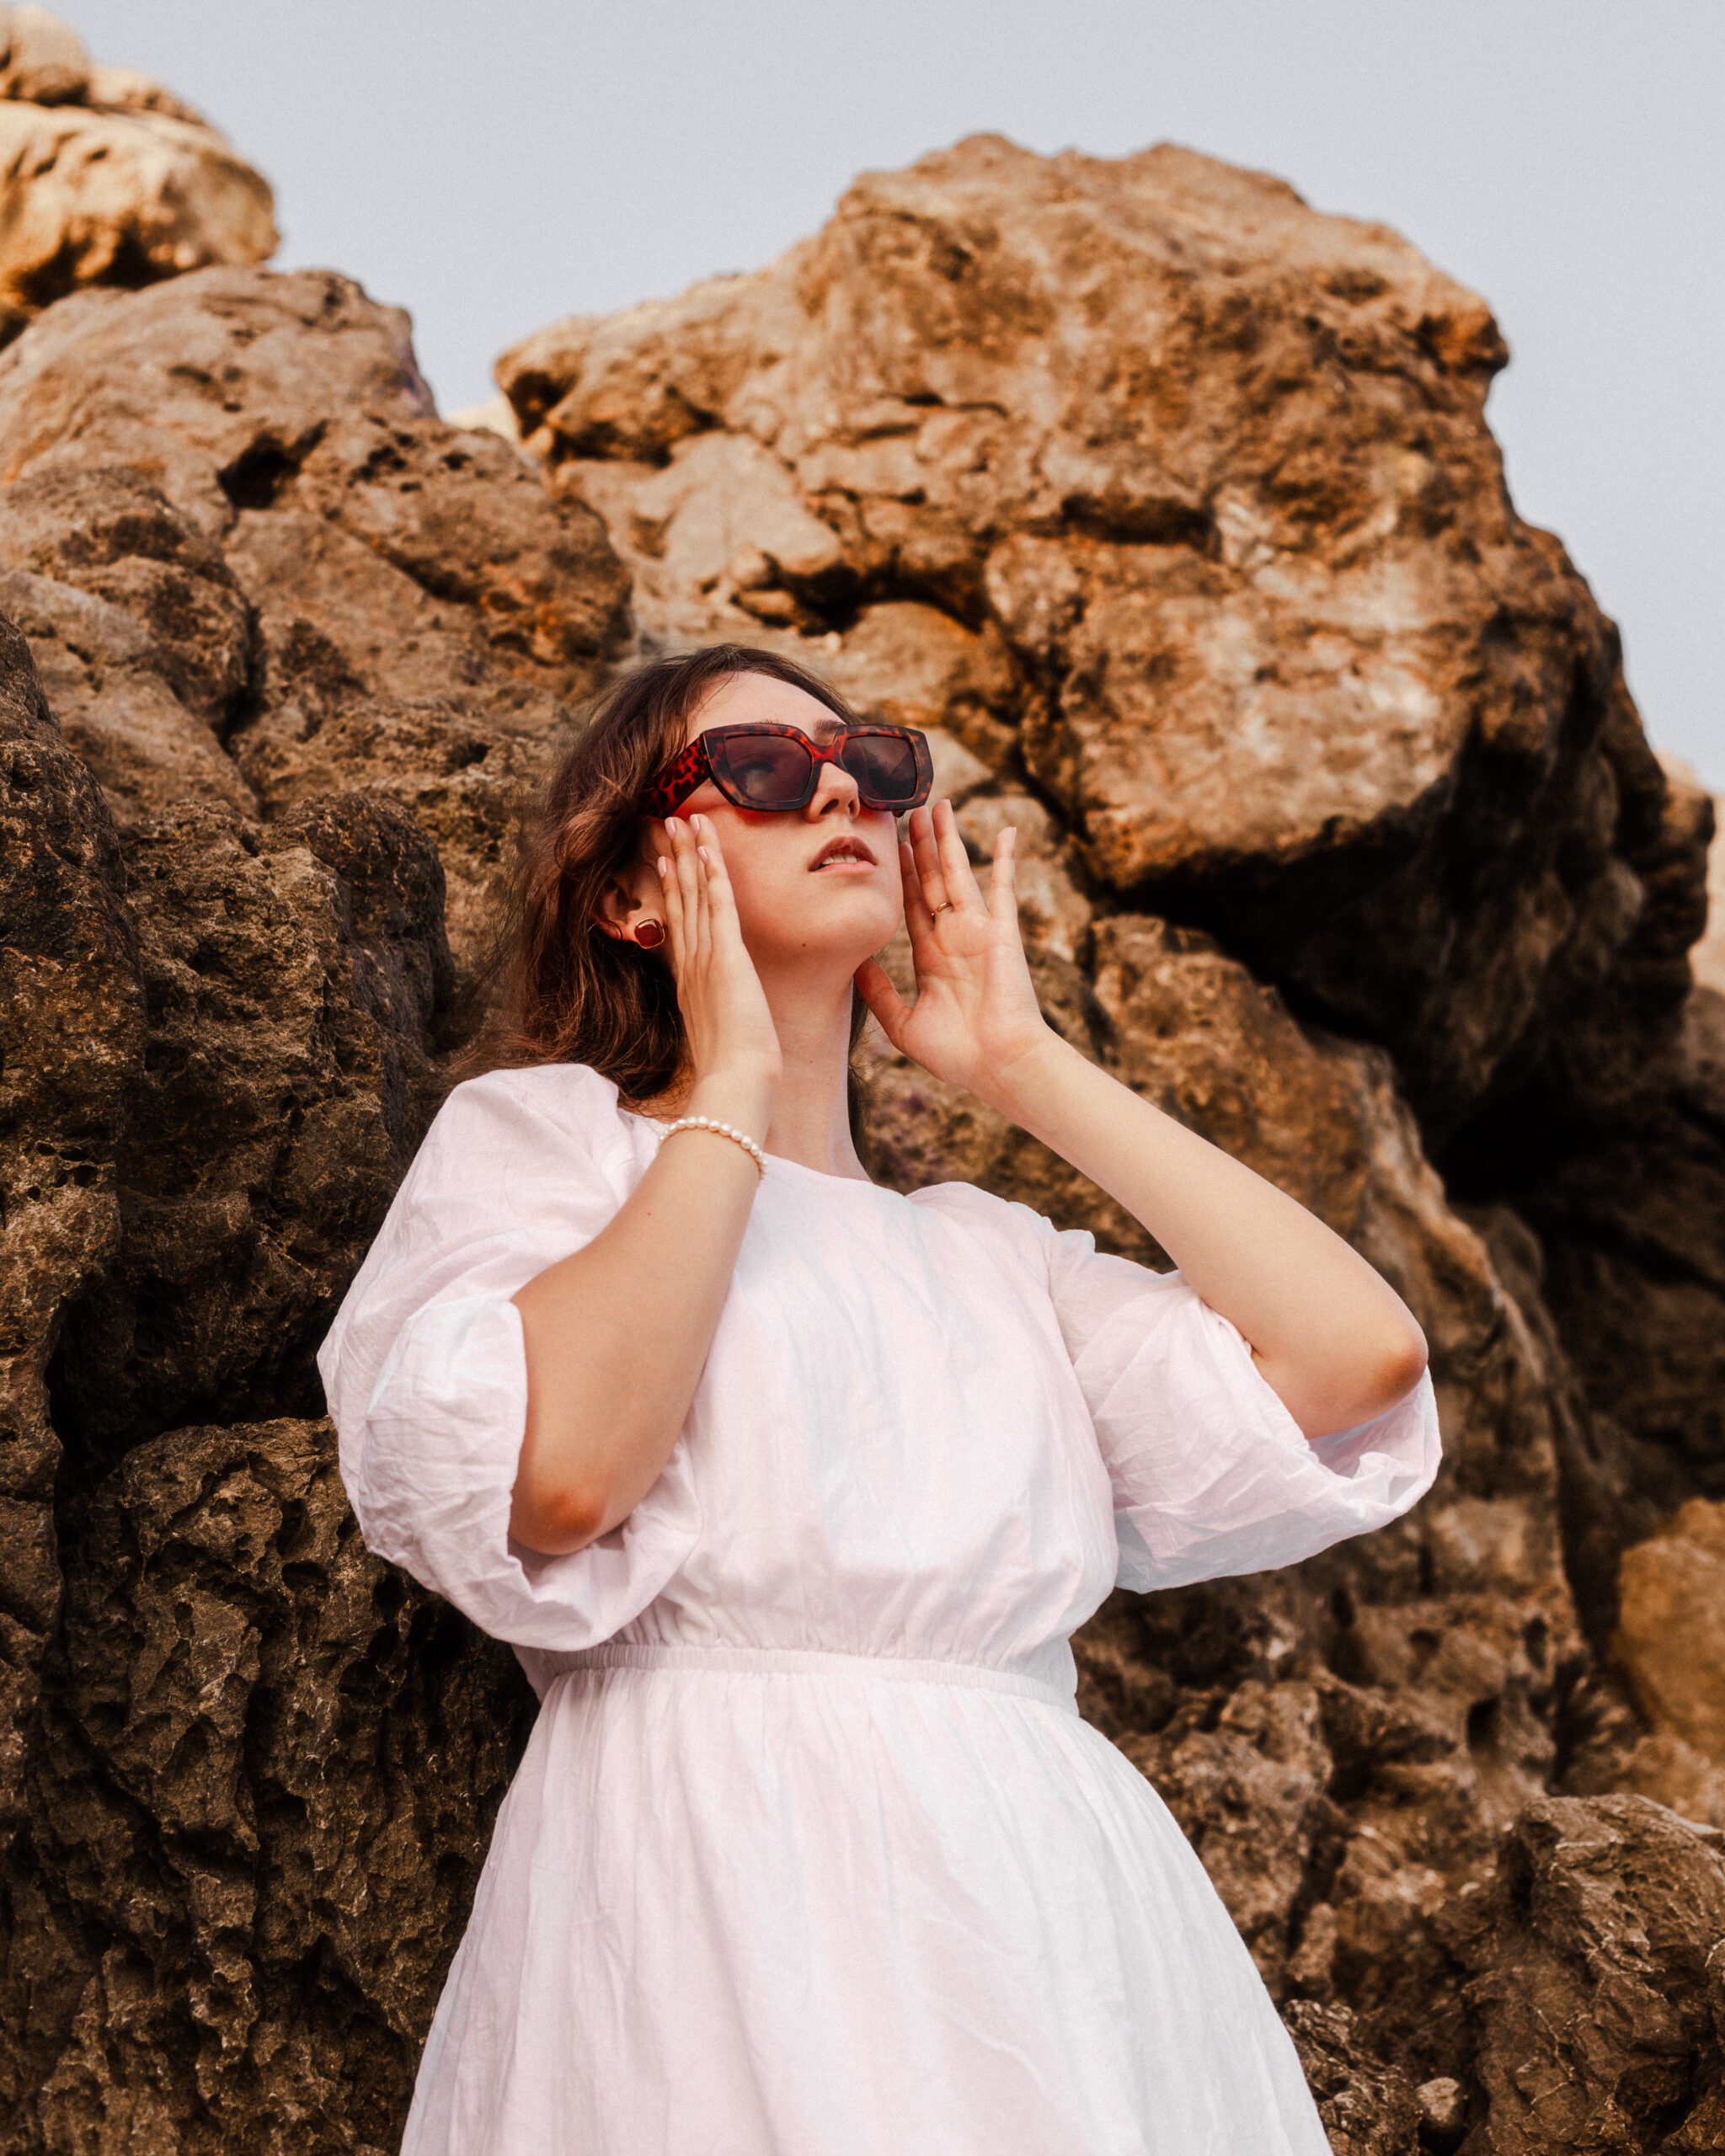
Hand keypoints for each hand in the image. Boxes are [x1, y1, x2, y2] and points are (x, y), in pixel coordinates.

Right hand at [657, 816, 781, 1112]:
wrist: (734, 1082)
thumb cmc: (733, 1071)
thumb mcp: (721, 1035)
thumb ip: (718, 1016)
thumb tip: (724, 1017)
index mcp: (689, 982)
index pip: (679, 924)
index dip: (672, 890)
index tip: (668, 863)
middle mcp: (690, 963)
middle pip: (681, 899)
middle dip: (677, 859)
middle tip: (668, 824)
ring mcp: (705, 957)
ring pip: (696, 893)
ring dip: (691, 853)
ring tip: (682, 820)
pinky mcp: (725, 955)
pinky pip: (718, 903)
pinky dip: (712, 872)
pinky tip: (708, 847)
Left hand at [854, 799, 1049, 1101]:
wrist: (998, 1067)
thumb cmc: (956, 1055)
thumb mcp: (902, 1023)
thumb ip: (878, 992)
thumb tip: (853, 965)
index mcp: (932, 958)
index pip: (910, 905)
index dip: (898, 875)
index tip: (887, 844)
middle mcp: (954, 939)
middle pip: (930, 881)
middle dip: (918, 846)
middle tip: (907, 810)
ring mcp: (978, 932)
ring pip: (957, 874)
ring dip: (947, 840)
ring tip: (936, 806)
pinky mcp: (1002, 932)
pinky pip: (1003, 888)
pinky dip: (1006, 860)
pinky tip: (1008, 831)